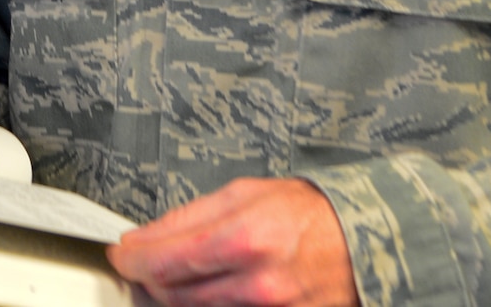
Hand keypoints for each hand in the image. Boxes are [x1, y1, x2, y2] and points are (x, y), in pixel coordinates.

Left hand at [105, 178, 358, 306]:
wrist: (367, 244)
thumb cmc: (309, 214)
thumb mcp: (244, 194)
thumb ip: (188, 217)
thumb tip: (143, 237)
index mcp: (244, 240)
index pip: (162, 262)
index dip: (130, 259)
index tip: (122, 253)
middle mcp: (257, 286)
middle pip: (172, 295)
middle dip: (149, 278)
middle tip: (147, 262)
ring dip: (175, 296)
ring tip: (179, 274)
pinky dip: (207, 306)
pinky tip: (209, 290)